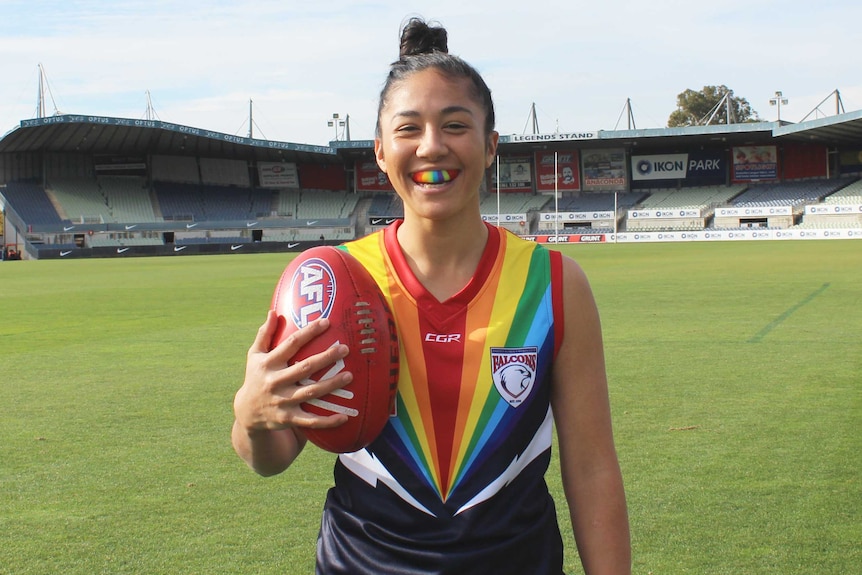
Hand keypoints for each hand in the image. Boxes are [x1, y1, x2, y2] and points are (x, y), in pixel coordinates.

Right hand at [233, 310, 352, 433]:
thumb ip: (264, 334)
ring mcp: (282, 401)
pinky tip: (345, 416)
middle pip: (304, 368)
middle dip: (326, 357)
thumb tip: (273, 311)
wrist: (247, 412)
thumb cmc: (256, 377)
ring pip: (310, 392)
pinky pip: (311, 421)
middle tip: (344, 349)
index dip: (309, 332)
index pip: (291, 344)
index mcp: (268, 363)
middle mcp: (275, 381)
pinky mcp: (288, 418)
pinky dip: (327, 421)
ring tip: (349, 375)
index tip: (326, 322)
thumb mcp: (254, 355)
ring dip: (331, 385)